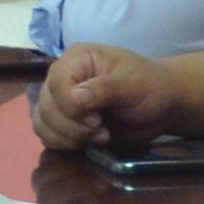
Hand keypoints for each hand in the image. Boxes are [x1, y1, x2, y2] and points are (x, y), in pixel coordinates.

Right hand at [29, 43, 176, 152]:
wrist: (161, 108)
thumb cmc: (150, 88)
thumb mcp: (133, 84)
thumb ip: (105, 89)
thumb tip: (75, 99)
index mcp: (77, 59)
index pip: (57, 83)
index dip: (72, 107)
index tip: (99, 120)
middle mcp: (63, 77)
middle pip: (46, 106)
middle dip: (73, 127)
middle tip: (103, 132)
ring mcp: (60, 100)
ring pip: (42, 122)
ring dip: (68, 138)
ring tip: (98, 138)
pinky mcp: (63, 121)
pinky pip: (46, 135)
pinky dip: (63, 144)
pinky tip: (86, 143)